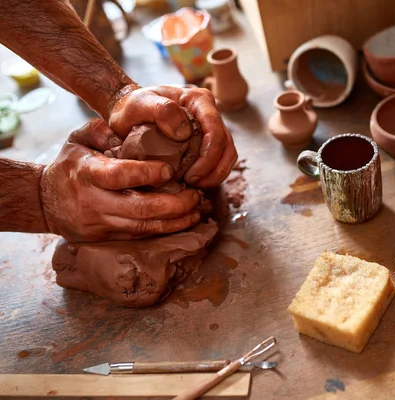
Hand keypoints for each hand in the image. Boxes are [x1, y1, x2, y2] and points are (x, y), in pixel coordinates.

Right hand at [40, 119, 200, 241]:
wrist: (44, 201)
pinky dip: (165, 229)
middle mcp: (94, 201)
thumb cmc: (69, 164)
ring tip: (198, 209)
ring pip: (144, 228)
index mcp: (87, 173)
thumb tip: (125, 130)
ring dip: (176, 221)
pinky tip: (185, 220)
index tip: (169, 170)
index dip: (145, 174)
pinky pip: (140, 236)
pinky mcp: (106, 238)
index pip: (118, 176)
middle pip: (139, 209)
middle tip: (195, 195)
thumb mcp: (77, 139)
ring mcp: (100, 224)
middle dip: (173, 205)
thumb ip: (101, 129)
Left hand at [108, 85, 236, 187]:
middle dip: (213, 169)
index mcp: (199, 100)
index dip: (209, 156)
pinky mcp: (209, 142)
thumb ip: (161, 110)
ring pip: (228, 155)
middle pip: (226, 145)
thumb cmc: (133, 108)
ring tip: (195, 185)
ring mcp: (211, 128)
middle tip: (192, 183)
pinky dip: (212, 175)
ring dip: (216, 175)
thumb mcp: (139, 104)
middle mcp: (210, 113)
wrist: (130, 114)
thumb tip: (184, 132)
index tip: (190, 174)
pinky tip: (196, 183)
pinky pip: (221, 161)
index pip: (215, 130)